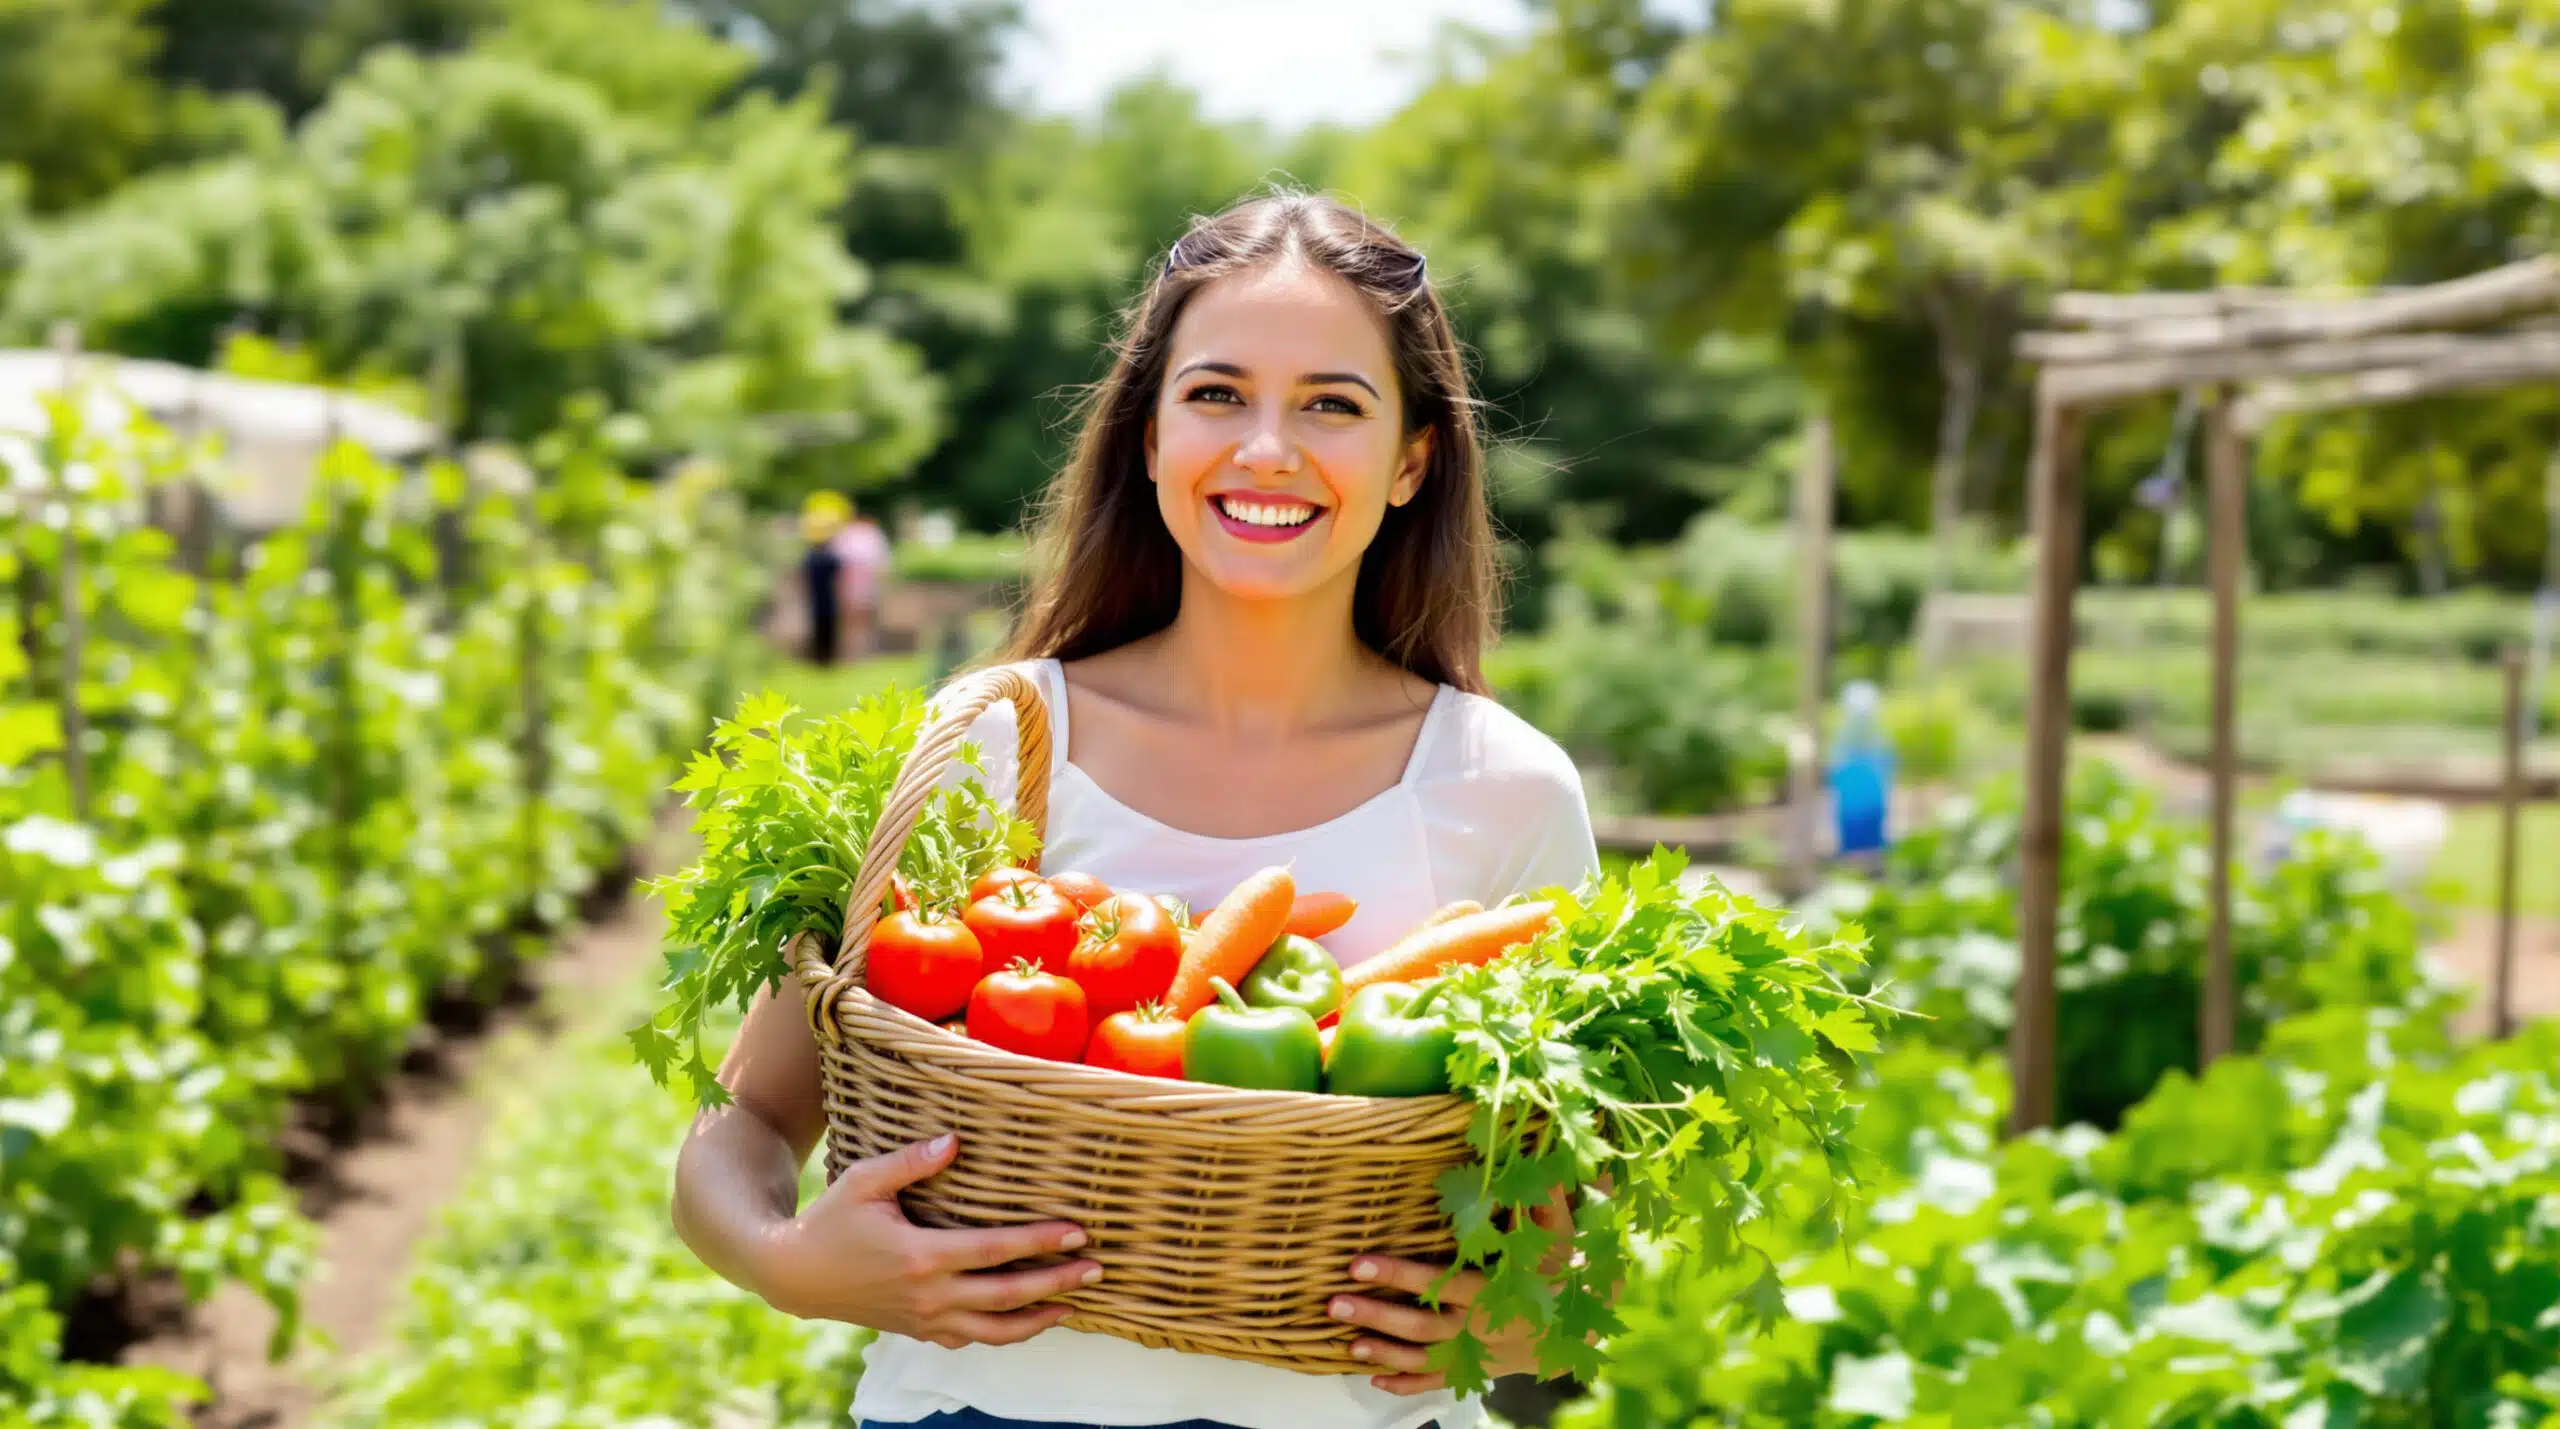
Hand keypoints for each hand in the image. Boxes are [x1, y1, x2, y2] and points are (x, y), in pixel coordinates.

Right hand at [753, 1133, 1100, 1349]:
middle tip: (1097, 1269)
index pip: (996, 1251)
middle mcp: (928, 1295)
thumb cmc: (831, 1219)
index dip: (1041, 1243)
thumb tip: (956, 1141)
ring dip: (1039, 1320)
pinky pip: (970, 1340)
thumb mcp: (865, 1180)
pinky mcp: (919, 1331)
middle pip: (1008, 1295)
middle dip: (1058, 1283)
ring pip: (994, 1331)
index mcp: (920, 1256)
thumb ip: (912, 1161)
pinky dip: (1003, 1335)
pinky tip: (1026, 1321)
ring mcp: (925, 1319)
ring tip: (1074, 1305)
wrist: (794, 1275)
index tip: (1078, 1233)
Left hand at [1330, 1191, 1572, 1395]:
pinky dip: (1406, 1384)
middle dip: (1376, 1314)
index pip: (1438, 1282)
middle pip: (1420, 1325)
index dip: (1399, 1273)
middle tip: (1334, 1304)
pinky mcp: (1472, 1368)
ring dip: (1383, 1351)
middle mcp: (1477, 1326)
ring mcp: (1473, 1352)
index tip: (1359, 1263)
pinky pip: (1435, 1381)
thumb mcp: (1559, 1238)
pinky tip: (1375, 1380)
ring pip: (1422, 1356)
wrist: (1575, 1329)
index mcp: (1492, 1291)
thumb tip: (1537, 1167)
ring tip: (1347, 1344)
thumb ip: (1544, 1204)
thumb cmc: (1559, 1273)